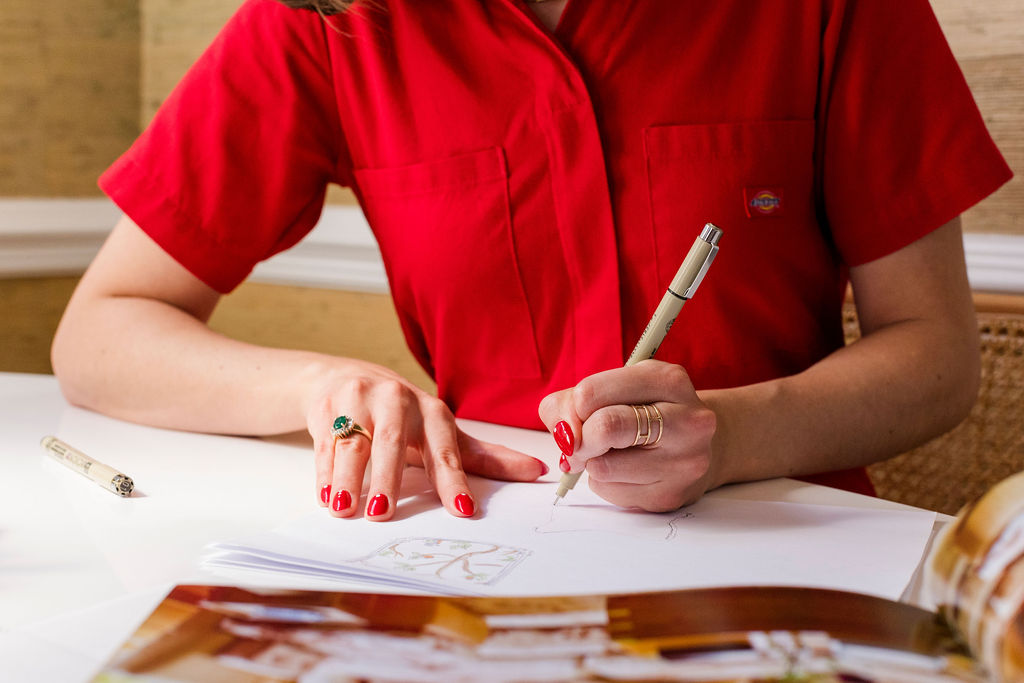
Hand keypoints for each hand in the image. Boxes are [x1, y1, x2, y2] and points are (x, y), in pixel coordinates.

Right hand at [304, 359, 547, 520]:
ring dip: (347, 479)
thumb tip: (536, 471)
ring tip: (345, 510)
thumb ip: (484, 457)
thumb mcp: (442, 432)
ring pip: (352, 445)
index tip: (462, 509)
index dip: (454, 480)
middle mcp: (396, 402)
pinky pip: (325, 445)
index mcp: (432, 412)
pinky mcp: (326, 408)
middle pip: (392, 443)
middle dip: (388, 478)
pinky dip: (324, 474)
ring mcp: (358, 401)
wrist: (344, 377)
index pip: (445, 449)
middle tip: (383, 513)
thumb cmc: (403, 416)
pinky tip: (326, 497)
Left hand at [538, 360, 717, 510]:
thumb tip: (562, 433)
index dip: (572, 407)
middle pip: (605, 428)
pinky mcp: (672, 495)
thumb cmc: (646, 411)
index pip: (592, 392)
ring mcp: (684, 462)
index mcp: (668, 380)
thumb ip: (574, 401)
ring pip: (603, 467)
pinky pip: (611, 492)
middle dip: (579, 439)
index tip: (576, 414)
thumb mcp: (616, 387)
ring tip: (609, 453)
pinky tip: (625, 471)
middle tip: (580, 442)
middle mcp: (686, 420)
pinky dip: (605, 482)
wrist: (698, 444)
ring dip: (591, 462)